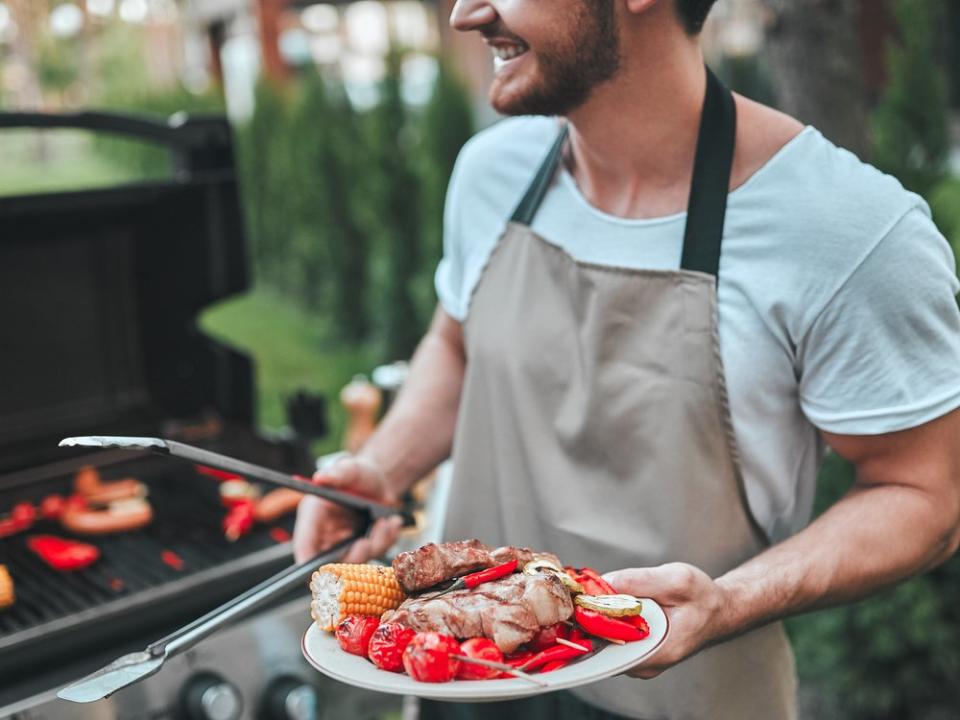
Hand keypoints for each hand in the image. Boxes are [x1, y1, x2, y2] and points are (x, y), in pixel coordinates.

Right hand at [292, 455, 402, 563]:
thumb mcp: (350, 469)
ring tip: (385, 521)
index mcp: (313, 518)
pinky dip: (388, 540)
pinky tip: (392, 522)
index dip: (310, 565)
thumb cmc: (358, 474)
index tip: (327, 571)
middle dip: (352, 556)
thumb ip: (336, 474)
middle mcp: (326, 536)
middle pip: (331, 565)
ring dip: (376, 544)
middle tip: (366, 542)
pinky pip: (377, 554)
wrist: (380, 481)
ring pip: (358, 561)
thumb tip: (320, 477)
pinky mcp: (364, 549)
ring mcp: (345, 546)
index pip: (304, 549)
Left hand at [604, 563, 731, 678]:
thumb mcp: (677, 579)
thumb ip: (640, 581)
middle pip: (603, 644)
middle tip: (596, 591)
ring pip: (606, 641)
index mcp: (659, 652)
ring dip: (601, 617)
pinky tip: (616, 604)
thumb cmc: (703, 598)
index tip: (589, 598)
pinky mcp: (637, 654)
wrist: (718, 610)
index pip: (609, 646)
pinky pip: (613, 638)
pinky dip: (609, 620)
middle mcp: (646, 665)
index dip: (593, 620)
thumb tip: (605, 582)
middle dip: (595, 616)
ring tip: (610, 595)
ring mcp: (640, 662)